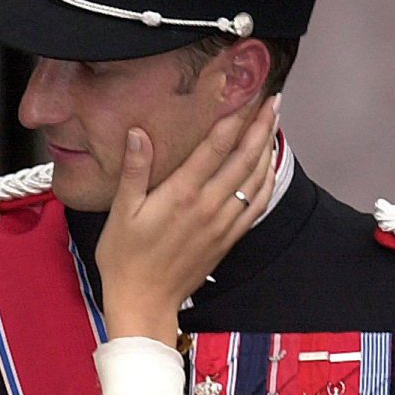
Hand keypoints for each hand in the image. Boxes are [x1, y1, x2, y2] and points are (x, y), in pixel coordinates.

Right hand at [97, 94, 279, 342]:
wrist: (143, 302)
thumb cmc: (125, 259)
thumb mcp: (120, 212)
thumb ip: (134, 171)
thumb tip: (138, 133)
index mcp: (182, 194)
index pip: (217, 145)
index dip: (236, 116)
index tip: (247, 92)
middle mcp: (209, 206)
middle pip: (244, 156)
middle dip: (261, 124)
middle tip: (272, 98)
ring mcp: (222, 223)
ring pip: (256, 177)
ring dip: (267, 146)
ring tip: (275, 122)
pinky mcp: (228, 238)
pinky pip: (257, 204)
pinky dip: (268, 181)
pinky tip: (269, 166)